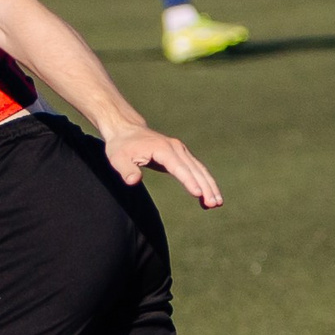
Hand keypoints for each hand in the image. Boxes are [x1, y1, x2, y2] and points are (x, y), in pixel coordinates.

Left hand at [106, 125, 221, 207]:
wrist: (126, 130)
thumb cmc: (121, 146)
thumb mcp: (117, 158)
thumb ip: (126, 170)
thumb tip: (132, 181)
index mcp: (162, 149)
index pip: (178, 167)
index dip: (188, 181)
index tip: (198, 193)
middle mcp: (175, 148)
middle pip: (194, 169)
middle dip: (205, 187)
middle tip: (213, 204)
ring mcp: (180, 151)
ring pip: (199, 170)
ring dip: (210, 186)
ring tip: (217, 204)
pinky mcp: (181, 155)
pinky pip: (197, 170)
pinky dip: (205, 182)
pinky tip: (208, 197)